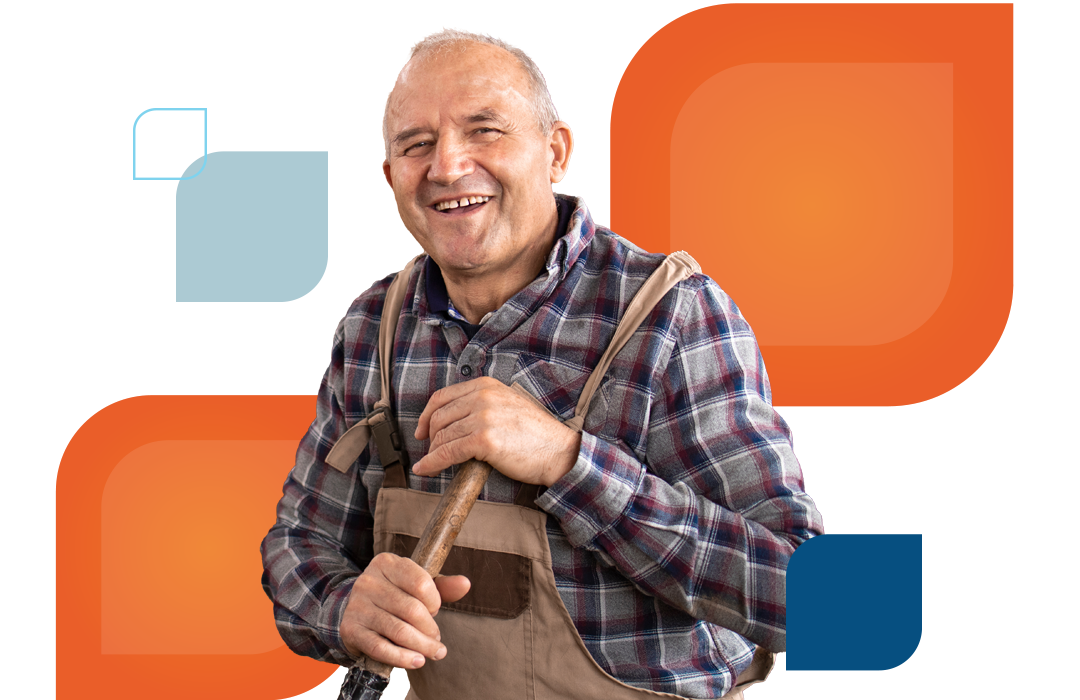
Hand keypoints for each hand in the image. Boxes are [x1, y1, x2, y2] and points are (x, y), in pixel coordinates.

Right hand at [340, 552, 470, 668]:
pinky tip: (417, 661)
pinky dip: (402, 658)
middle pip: (412, 610)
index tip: (435, 610)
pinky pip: (381, 648)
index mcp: (387, 563)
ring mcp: (358, 606)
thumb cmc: (393, 595)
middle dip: (430, 630)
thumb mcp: (415, 585)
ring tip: (434, 652)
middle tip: (437, 640)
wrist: (352, 609)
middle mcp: (369, 581)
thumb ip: (442, 586)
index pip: (420, 582)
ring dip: (422, 646)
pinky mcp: (351, 630)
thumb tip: (465, 584)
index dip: (434, 601)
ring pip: (399, 631)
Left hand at [412, 377, 581, 485]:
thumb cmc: (536, 434)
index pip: (442, 397)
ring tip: (432, 463)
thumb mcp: (507, 405)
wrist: (558, 451)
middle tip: (430, 451)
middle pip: (439, 417)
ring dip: (432, 453)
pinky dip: (432, 462)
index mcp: (486, 386)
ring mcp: (483, 418)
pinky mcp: (485, 440)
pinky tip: (426, 470)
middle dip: (429, 437)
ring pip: (442, 436)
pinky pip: (448, 452)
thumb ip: (482, 404)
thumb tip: (453, 419)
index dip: (426, 416)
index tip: (422, 430)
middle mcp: (483, 397)